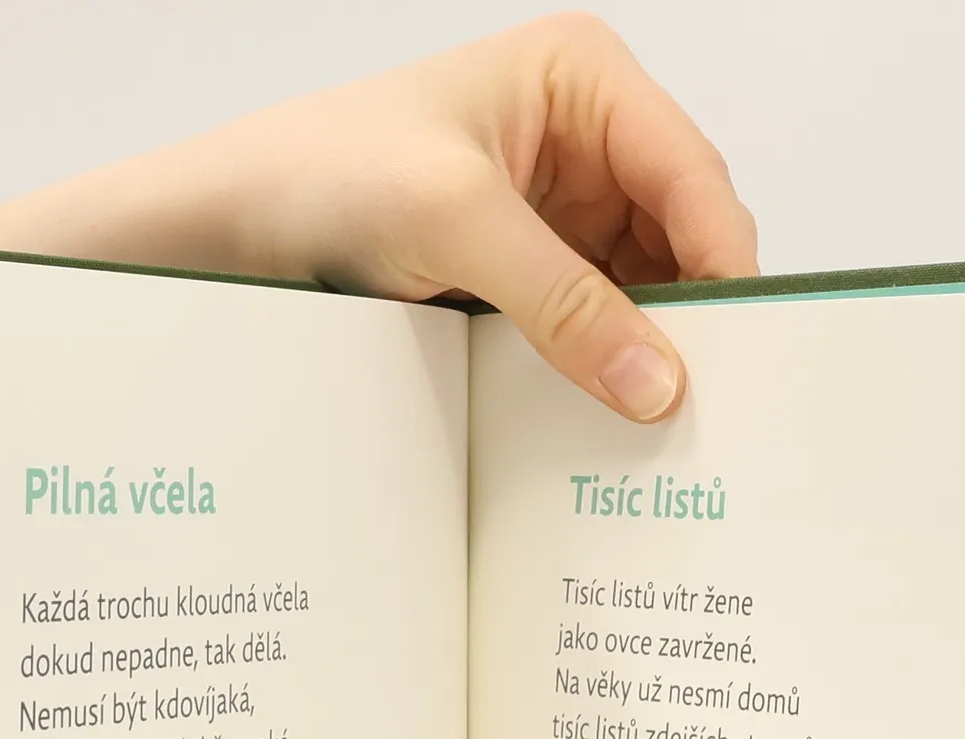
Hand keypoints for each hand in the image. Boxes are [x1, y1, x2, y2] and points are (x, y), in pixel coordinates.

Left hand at [0, 13, 759, 422]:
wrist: (225, 228)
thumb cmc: (324, 174)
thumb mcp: (457, 224)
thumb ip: (567, 303)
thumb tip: (661, 385)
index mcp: (583, 82)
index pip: (694, 177)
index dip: (723, 266)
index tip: (738, 357)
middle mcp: (583, 142)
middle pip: (681, 240)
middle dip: (692, 319)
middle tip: (709, 411)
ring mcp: (556, 214)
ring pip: (642, 295)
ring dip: (646, 356)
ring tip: (659, 430)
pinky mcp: (524, 278)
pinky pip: (589, 329)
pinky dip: (600, 373)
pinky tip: (604, 420)